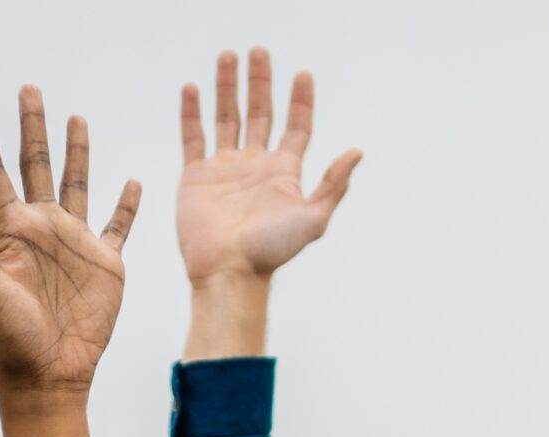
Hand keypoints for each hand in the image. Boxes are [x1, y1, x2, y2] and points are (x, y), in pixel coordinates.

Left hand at [0, 87, 141, 398]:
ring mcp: (74, 243)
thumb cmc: (7, 338)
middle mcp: (40, 229)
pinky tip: (132, 183)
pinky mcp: (105, 262)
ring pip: (76, 183)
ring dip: (76, 152)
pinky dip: (127, 204)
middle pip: (35, 164)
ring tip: (74, 118)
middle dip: (31, 126)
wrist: (47, 375)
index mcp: (9, 230)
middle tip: (29, 88)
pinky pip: (118, 225)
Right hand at [177, 49, 360, 285]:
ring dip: (227, 87)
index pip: (296, 126)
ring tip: (227, 56)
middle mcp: (254, 165)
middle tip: (258, 52)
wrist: (227, 271)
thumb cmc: (271, 252)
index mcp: (283, 171)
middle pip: (260, 112)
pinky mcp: (195, 177)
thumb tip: (357, 151)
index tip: (302, 74)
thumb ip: (333, 185)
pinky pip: (193, 137)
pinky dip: (191, 113)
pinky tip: (192, 89)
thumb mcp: (313, 219)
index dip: (300, 100)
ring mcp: (224, 169)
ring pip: (227, 118)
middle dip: (260, 81)